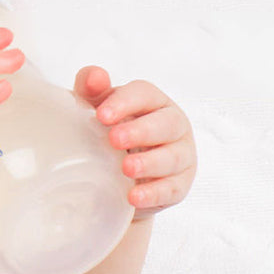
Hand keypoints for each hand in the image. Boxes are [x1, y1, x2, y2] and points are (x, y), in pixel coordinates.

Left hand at [74, 66, 196, 219]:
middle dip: (141, 131)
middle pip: (166, 123)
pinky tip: (134, 196)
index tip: (101, 115)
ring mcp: (181, 155)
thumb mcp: (96, 107)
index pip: (144, 94)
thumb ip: (92, 88)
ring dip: (150, 163)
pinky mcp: (180, 184)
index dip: (124, 103)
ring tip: (125, 168)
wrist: (115, 174)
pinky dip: (154, 193)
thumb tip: (95, 76)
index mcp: (152, 101)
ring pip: (173, 157)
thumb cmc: (107, 129)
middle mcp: (173, 124)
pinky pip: (172, 189)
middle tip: (114, 139)